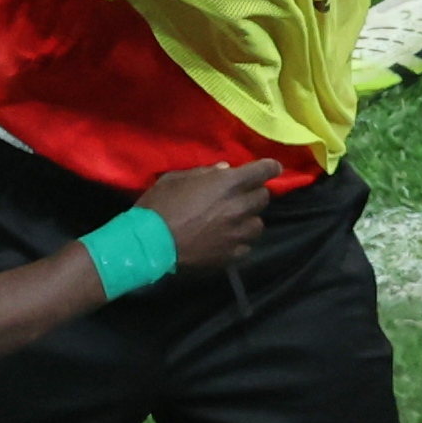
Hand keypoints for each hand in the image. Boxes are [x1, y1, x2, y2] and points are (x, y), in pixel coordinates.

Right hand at [136, 158, 282, 280]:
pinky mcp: (232, 255)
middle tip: (241, 196)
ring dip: (249, 219)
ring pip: (258, 224)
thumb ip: (205, 172)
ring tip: (235, 222)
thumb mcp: (177, 178)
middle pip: (263, 198)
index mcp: (228, 183)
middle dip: (254, 194)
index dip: (270, 167)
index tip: (272, 168)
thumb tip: (225, 170)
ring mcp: (238, 233)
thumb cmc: (159, 205)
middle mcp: (240, 207)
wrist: (149, 244)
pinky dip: (239, 241)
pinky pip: (246, 245)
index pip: (264, 171)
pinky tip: (226, 240)